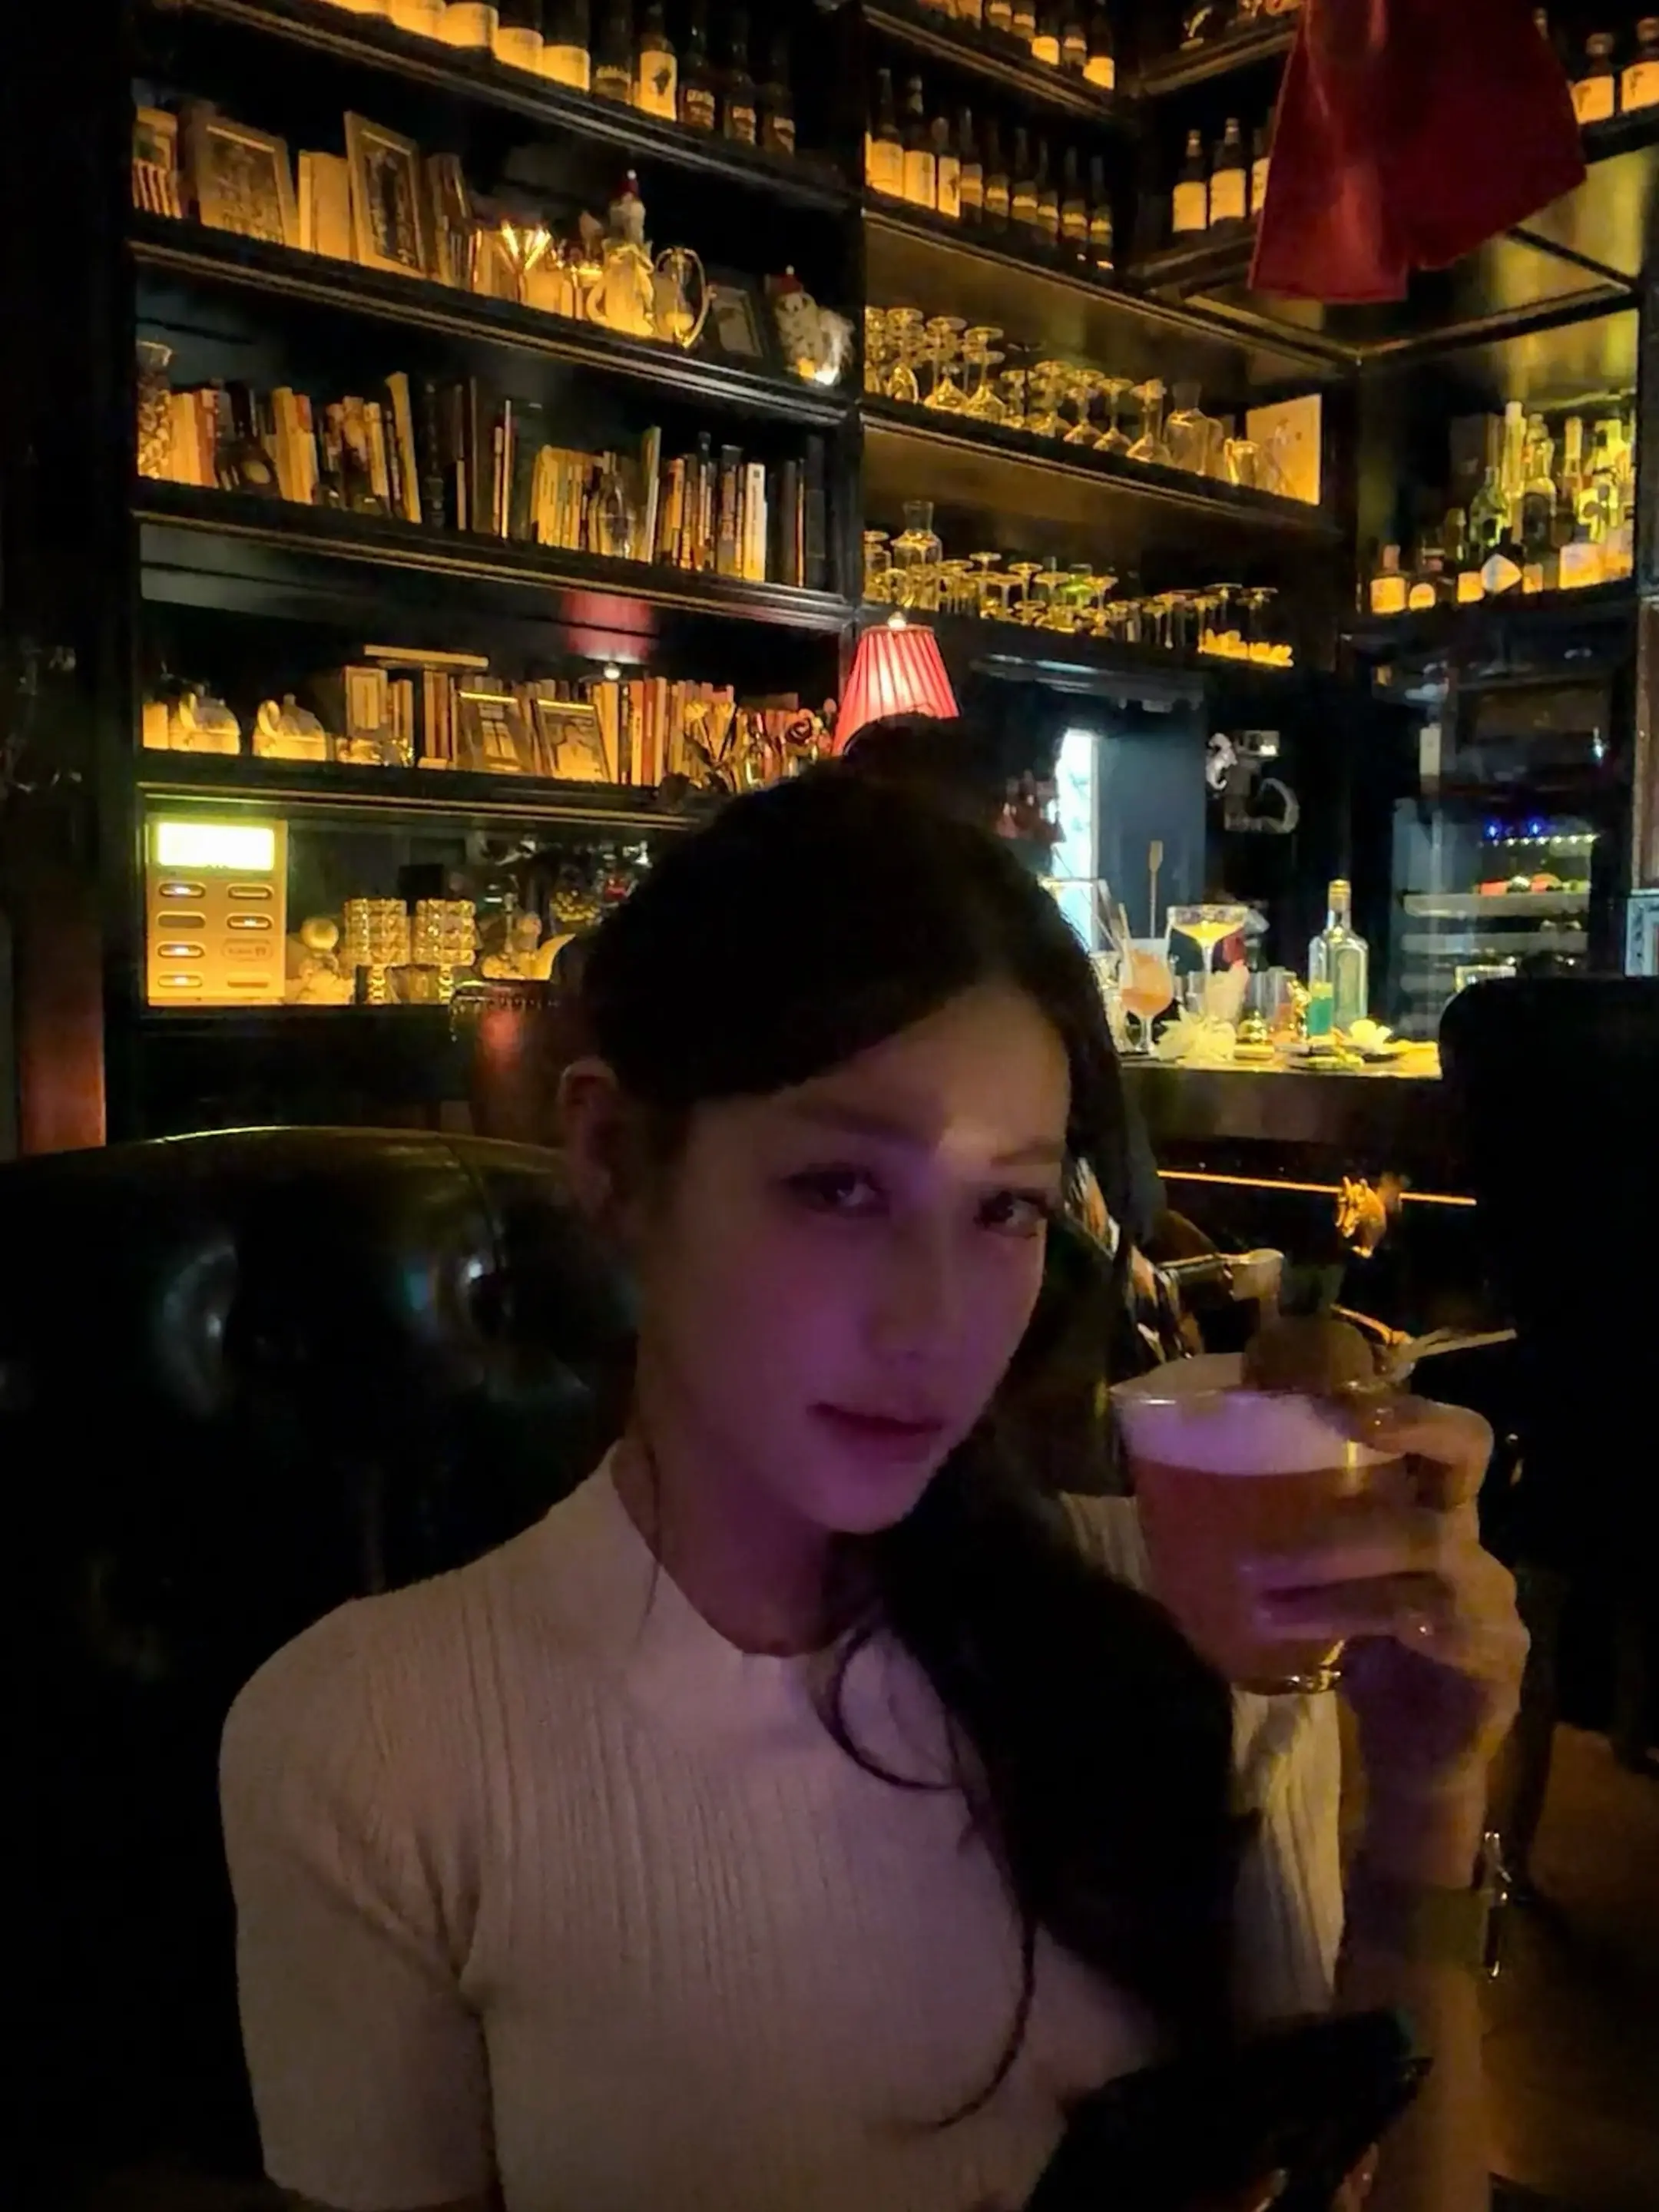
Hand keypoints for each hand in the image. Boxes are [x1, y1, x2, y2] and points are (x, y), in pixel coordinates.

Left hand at [1246, 1397, 1526, 1823]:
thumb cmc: (1371, 1656)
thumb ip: (1304, 1537)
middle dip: (1363, 1488)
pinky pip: (1430, 1625)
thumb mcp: (1337, 1586)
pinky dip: (1356, 1619)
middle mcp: (1477, 1551)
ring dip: (1334, 1569)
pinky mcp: (1495, 1663)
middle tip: (1283, 1498)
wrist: (1418, 1762)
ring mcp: (1494, 1607)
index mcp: (1443, 1519)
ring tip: (1259, 1588)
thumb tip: (1196, 1487)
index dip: (1410, 1412)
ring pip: (1426, 1556)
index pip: (1456, 1442)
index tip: (1335, 1400)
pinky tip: (1305, 1634)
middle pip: (1450, 1486)